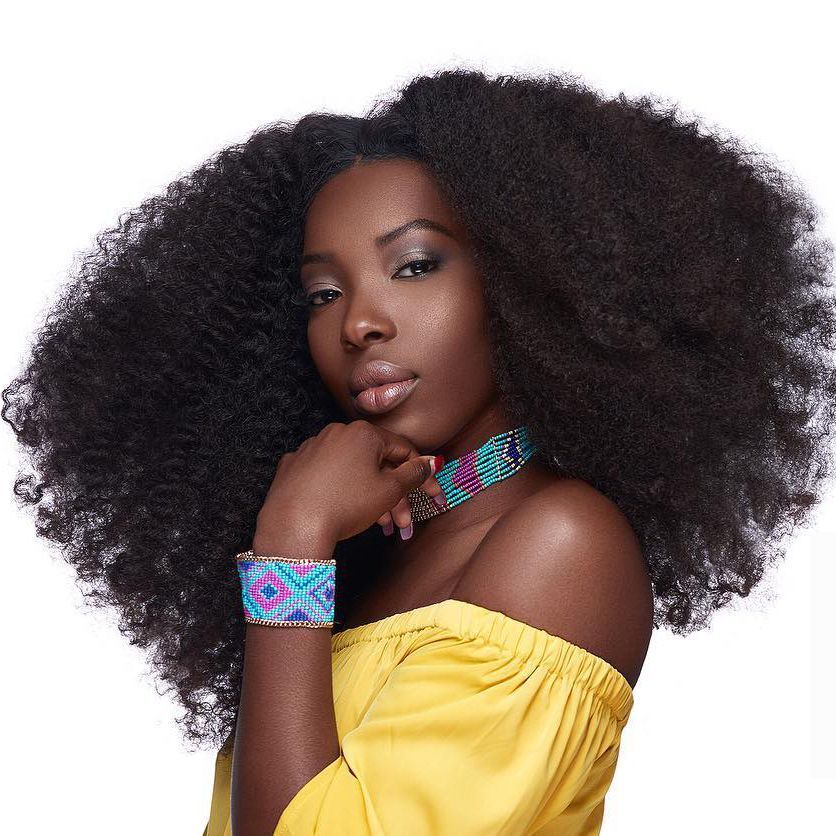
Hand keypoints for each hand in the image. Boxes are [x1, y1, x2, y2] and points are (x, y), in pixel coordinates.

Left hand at [254, 421, 445, 546]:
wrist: (293, 526)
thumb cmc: (344, 505)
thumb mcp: (389, 491)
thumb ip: (414, 473)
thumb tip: (429, 462)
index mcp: (363, 432)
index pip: (403, 449)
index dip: (422, 475)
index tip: (432, 494)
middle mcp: (336, 433)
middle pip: (377, 463)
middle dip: (394, 495)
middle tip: (403, 522)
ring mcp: (311, 448)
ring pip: (351, 470)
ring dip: (370, 495)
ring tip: (378, 523)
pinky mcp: (294, 466)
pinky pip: (325, 476)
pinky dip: (339, 491)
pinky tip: (344, 510)